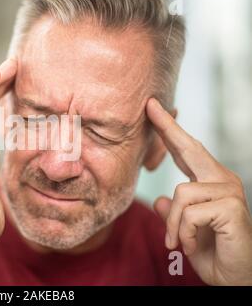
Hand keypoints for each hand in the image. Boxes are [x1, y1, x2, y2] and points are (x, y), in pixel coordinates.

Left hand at [147, 98, 251, 285]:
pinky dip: (182, 233)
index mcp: (210, 182)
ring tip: (177, 242)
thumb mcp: (183, 230)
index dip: (169, 130)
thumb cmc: (211, 252)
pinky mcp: (231, 206)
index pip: (187, 151)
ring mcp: (229, 191)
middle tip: (149, 106)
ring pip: (179, 194)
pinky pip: (188, 213)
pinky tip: (191, 245)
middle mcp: (222, 180)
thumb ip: (172, 213)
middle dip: (167, 128)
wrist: (235, 278)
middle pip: (190, 148)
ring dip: (172, 225)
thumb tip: (158, 199)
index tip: (153, 109)